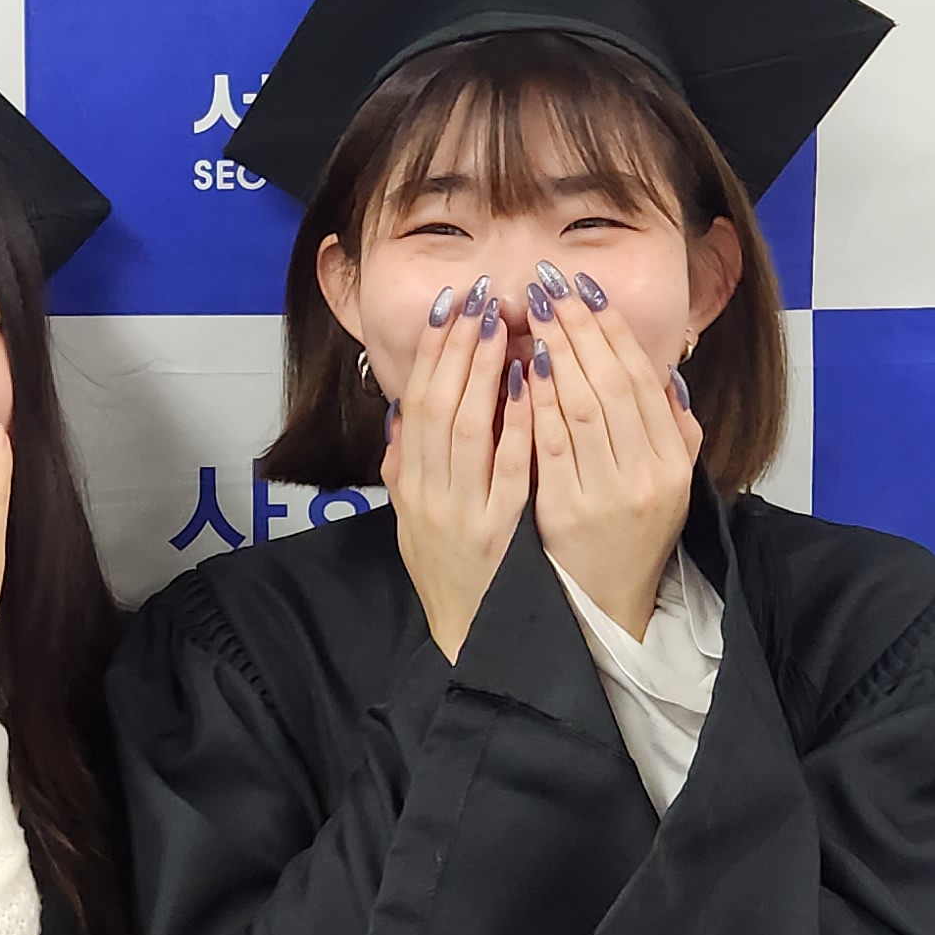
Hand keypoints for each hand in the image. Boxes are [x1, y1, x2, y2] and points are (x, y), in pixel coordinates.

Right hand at [384, 275, 528, 663]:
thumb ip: (407, 462)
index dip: (431, 351)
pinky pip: (507, 469)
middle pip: (438, 404)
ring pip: (467, 428)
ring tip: (502, 324)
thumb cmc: (446, 570)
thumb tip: (404, 406)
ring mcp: (461, 511)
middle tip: (480, 296)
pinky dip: (515, 424)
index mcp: (408, 482)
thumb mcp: (413, 516)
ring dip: (484, 372)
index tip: (450, 305)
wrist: (468, 637)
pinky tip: (529, 386)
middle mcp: (426, 492)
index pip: (416, 401)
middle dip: (458, 346)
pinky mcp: (498, 532)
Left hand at [523, 263, 701, 639]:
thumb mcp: (669, 483)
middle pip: (612, 383)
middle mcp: (648, 475)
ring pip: (583, 408)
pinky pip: (551, 446)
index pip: (642, 380)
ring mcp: (609, 494)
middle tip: (550, 284)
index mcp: (673, 462)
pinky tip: (523, 368)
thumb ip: (672, 429)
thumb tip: (664, 372)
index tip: (586, 290)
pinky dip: (538, 403)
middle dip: (580, 327)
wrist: (606, 606)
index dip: (614, 330)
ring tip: (534, 310)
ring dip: (558, 352)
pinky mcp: (568, 512)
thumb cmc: (632, 534)